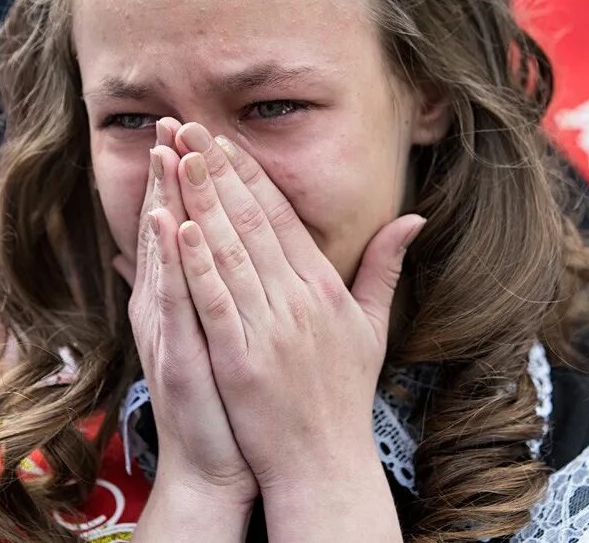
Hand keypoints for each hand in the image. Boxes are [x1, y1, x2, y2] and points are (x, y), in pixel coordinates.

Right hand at [117, 119, 256, 521]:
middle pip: (167, 228)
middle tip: (170, 120)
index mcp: (186, 296)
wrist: (215, 461)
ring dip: (162, 201)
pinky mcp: (177, 356)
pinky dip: (168, 263)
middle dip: (170, 173)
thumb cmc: (224, 395)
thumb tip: (186, 251)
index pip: (183, 224)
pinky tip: (165, 224)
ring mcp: (169, 330)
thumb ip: (199, 288)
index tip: (191, 129)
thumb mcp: (213, 333)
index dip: (185, 177)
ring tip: (164, 153)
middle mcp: (170, 306)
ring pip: (164, 256)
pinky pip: (174, 302)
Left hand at [171, 122, 425, 491]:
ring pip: (229, 250)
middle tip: (186, 126)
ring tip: (174, 156)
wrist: (324, 461)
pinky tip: (179, 225)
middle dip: (215, 169)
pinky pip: (215, 300)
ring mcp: (269, 328)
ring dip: (199, 199)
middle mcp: (298, 299)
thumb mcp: (373, 325)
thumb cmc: (344, 394)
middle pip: (251, 220)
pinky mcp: (241, 359)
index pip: (281, 216)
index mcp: (324, 286)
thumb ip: (386, 265)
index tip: (222, 139)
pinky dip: (197, 262)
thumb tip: (414, 216)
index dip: (249, 173)